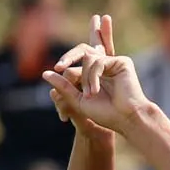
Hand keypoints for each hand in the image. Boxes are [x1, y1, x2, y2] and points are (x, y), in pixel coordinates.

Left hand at [44, 15, 150, 135]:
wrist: (125, 119)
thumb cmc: (105, 114)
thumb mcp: (78, 101)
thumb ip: (63, 86)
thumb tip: (44, 73)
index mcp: (93, 75)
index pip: (75, 63)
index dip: (65, 69)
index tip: (62, 92)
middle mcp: (103, 66)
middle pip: (82, 50)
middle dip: (69, 56)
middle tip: (59, 66)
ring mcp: (112, 63)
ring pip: (87, 57)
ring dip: (84, 77)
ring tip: (90, 94)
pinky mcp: (121, 62)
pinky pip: (97, 61)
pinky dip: (92, 76)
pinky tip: (95, 90)